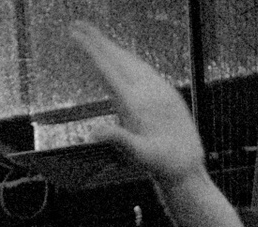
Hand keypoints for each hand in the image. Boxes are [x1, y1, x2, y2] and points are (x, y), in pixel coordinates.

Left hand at [70, 21, 205, 187]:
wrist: (181, 171)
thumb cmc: (162, 166)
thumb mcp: (140, 154)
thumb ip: (119, 141)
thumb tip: (93, 134)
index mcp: (129, 104)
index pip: (106, 69)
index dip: (92, 50)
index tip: (75, 32)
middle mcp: (135, 98)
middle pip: (113, 63)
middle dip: (96, 43)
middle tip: (78, 25)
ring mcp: (148, 99)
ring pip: (129, 67)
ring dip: (113, 49)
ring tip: (97, 37)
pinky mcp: (163, 102)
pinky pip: (148, 76)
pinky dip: (136, 63)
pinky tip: (129, 58)